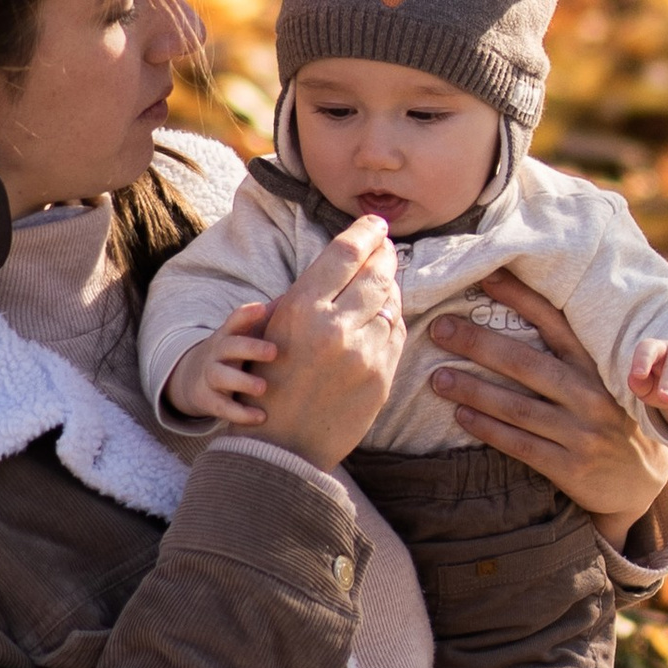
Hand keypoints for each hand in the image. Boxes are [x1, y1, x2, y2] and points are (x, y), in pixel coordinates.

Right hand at [165, 304, 275, 427]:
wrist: (191, 379)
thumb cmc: (232, 354)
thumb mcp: (243, 336)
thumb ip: (265, 321)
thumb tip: (293, 298)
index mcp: (228, 335)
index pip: (235, 320)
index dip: (247, 314)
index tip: (261, 308)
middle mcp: (217, 353)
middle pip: (229, 346)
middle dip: (250, 348)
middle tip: (273, 352)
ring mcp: (209, 376)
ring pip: (221, 376)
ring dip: (243, 382)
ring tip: (263, 388)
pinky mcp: (208, 400)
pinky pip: (222, 407)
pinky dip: (240, 414)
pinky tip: (260, 417)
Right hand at [247, 216, 402, 470]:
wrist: (281, 444)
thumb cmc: (271, 381)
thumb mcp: (278, 328)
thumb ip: (314, 293)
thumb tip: (353, 256)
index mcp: (301, 309)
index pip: (345, 253)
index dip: (365, 231)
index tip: (376, 222)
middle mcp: (334, 328)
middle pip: (375, 272)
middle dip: (384, 252)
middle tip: (386, 243)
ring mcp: (362, 353)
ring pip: (390, 300)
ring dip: (390, 284)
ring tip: (385, 274)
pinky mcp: (381, 376)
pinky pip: (396, 332)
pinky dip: (392, 317)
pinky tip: (384, 312)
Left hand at [427, 271, 667, 535]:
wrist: (641, 482)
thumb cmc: (611, 422)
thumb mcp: (603, 383)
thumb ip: (570, 358)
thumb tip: (513, 320)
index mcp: (595, 367)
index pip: (554, 323)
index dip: (520, 297)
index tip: (485, 277)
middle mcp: (590, 395)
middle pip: (524, 363)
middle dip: (478, 343)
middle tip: (440, 329)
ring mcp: (581, 433)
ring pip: (516, 407)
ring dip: (472, 390)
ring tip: (438, 378)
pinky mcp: (571, 467)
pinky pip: (520, 444)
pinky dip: (487, 428)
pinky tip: (461, 415)